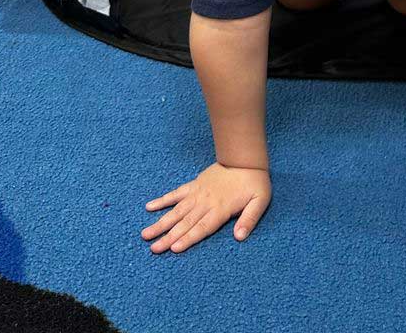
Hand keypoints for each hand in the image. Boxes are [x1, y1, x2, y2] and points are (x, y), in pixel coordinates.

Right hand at [141, 162, 271, 253]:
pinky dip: (163, 200)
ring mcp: (197, 193)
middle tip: (153, 249)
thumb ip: (249, 219)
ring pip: (176, 210)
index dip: (188, 239)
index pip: (202, 227)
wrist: (245, 158)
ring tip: (145, 234)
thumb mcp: (260, 201)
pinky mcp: (194, 184)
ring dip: (161, 223)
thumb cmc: (254, 182)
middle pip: (185, 223)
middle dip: (168, 237)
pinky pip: (176, 193)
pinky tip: (149, 207)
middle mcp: (205, 203)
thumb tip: (239, 237)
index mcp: (220, 209)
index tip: (173, 249)